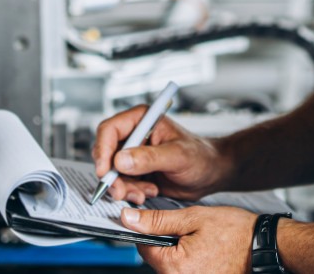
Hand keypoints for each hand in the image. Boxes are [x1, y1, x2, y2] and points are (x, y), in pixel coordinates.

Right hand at [92, 106, 229, 203]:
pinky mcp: (136, 172)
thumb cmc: (201, 156)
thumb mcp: (177, 156)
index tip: (105, 171)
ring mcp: (134, 155)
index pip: (109, 130)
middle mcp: (134, 135)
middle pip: (106, 154)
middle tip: (121, 192)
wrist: (211, 173)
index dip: (103, 150)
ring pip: (113, 173)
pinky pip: (122, 184)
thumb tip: (120, 160)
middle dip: (112, 176)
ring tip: (146, 193)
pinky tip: (149, 193)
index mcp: (142, 120)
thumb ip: (149, 158)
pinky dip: (131, 193)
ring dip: (124, 187)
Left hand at [121, 206, 255, 273]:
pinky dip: (189, 260)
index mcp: (175, 266)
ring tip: (200, 240)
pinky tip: (205, 251)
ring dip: (178, 251)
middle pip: (156, 259)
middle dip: (166, 242)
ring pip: (170, 265)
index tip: (158, 221)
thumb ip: (158, 221)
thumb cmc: (235, 232)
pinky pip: (184, 272)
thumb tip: (129, 219)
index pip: (143, 247)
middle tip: (188, 230)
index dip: (148, 230)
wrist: (264, 246)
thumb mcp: (193, 217)